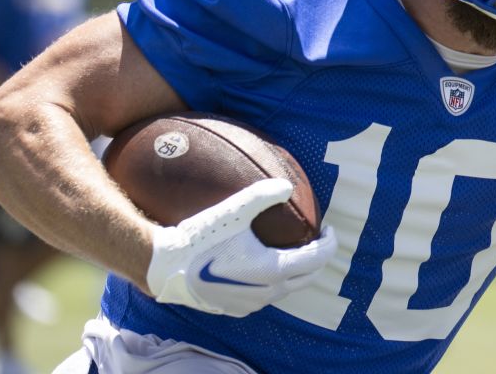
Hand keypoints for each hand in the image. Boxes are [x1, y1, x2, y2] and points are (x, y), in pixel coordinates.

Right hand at [146, 178, 336, 316]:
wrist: (166, 267)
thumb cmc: (200, 238)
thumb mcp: (233, 211)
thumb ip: (262, 195)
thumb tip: (287, 186)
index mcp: (273, 270)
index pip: (318, 259)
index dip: (329, 242)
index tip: (327, 227)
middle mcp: (267, 292)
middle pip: (308, 277)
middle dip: (318, 257)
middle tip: (315, 237)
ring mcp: (252, 304)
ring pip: (288, 288)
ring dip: (297, 270)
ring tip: (292, 248)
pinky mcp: (237, 309)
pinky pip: (267, 296)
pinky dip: (275, 280)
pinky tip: (264, 264)